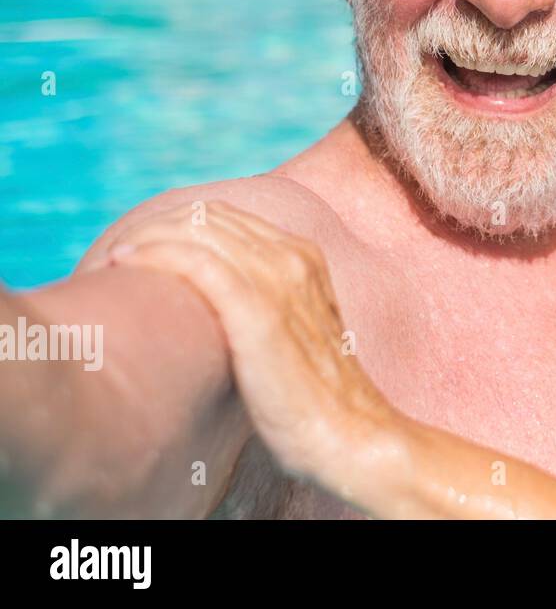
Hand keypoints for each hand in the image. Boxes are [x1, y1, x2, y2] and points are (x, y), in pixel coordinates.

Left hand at [101, 202, 389, 481]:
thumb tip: (208, 307)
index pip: (228, 218)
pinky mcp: (259, 311)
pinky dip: (157, 254)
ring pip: (199, 231)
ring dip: (148, 237)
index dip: (179, 226)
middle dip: (158, 226)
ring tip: (114, 258)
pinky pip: (198, 262)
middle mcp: (294, 258)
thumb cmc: (312, 398)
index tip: (142, 248)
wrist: (345, 433)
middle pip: (210, 217)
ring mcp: (279, 281)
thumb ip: (264, 304)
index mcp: (305, 258)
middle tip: (120, 253)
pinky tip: (127, 263)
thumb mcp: (294, 332)